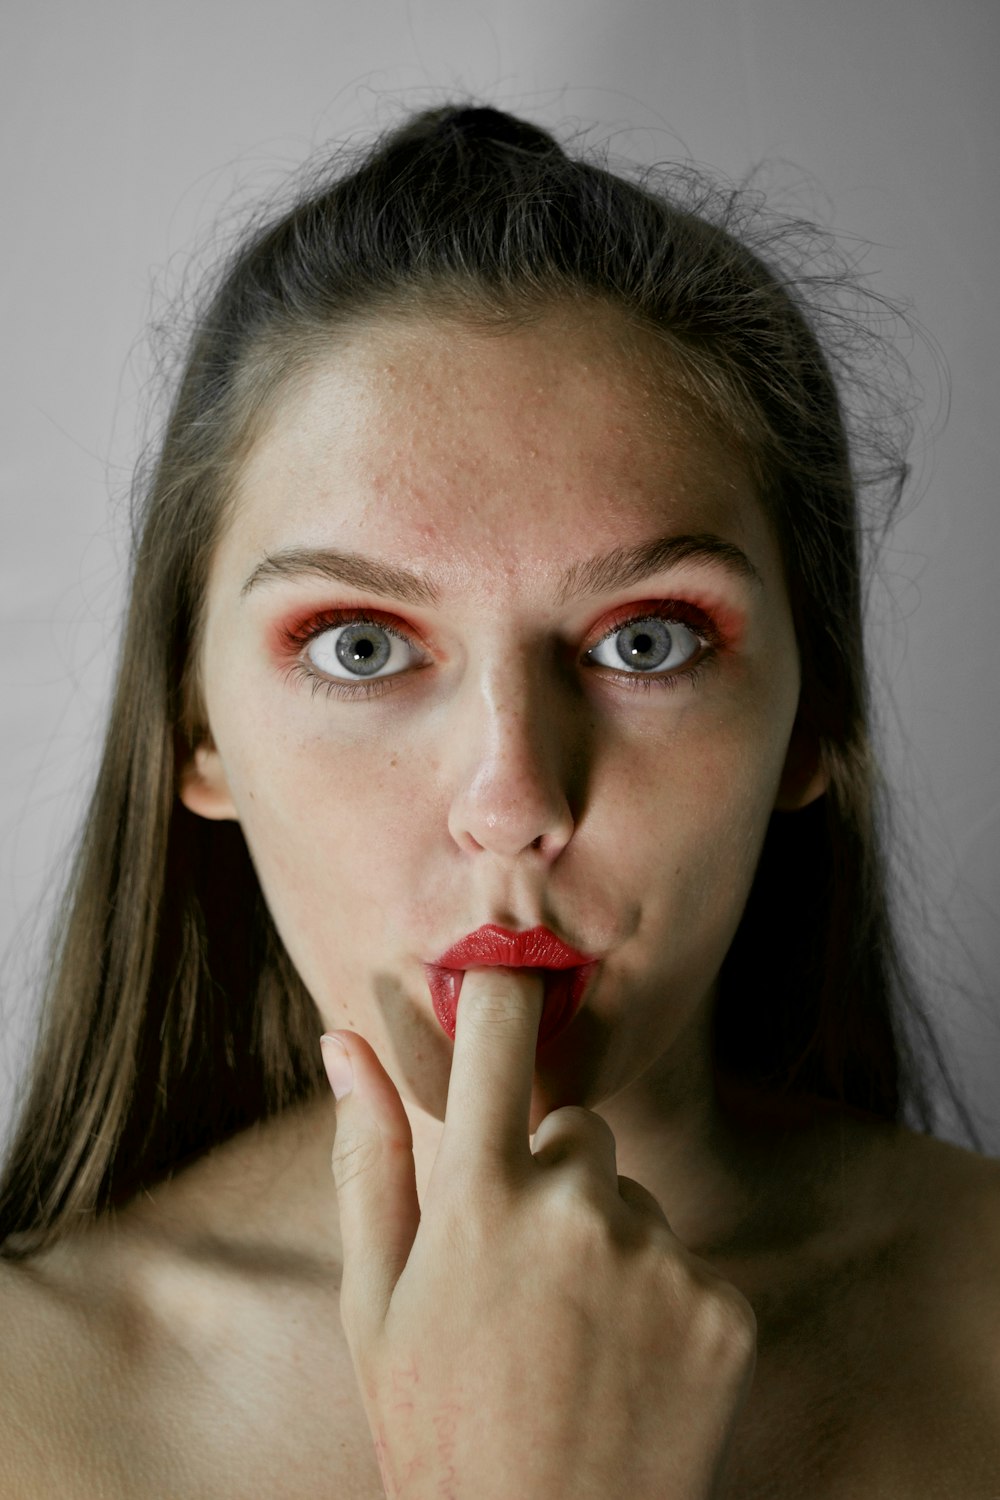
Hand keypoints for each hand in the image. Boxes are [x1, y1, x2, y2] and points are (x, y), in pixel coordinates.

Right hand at [322, 970, 754, 1499]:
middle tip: (517, 1281)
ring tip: (570, 1343)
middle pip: (577, 1132)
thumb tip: (341, 1041)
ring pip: (633, 1204)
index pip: (502, 1032)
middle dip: (550, 1179)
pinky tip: (625, 1371)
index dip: (508, 992)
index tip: (512, 983)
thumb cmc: (436, 1429)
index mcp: (479, 1198)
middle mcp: (577, 1209)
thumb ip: (368, 1156)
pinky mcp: (724, 1311)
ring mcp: (660, 1259)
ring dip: (607, 1246)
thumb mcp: (374, 1302)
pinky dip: (662, 1304)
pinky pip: (687, 1266)